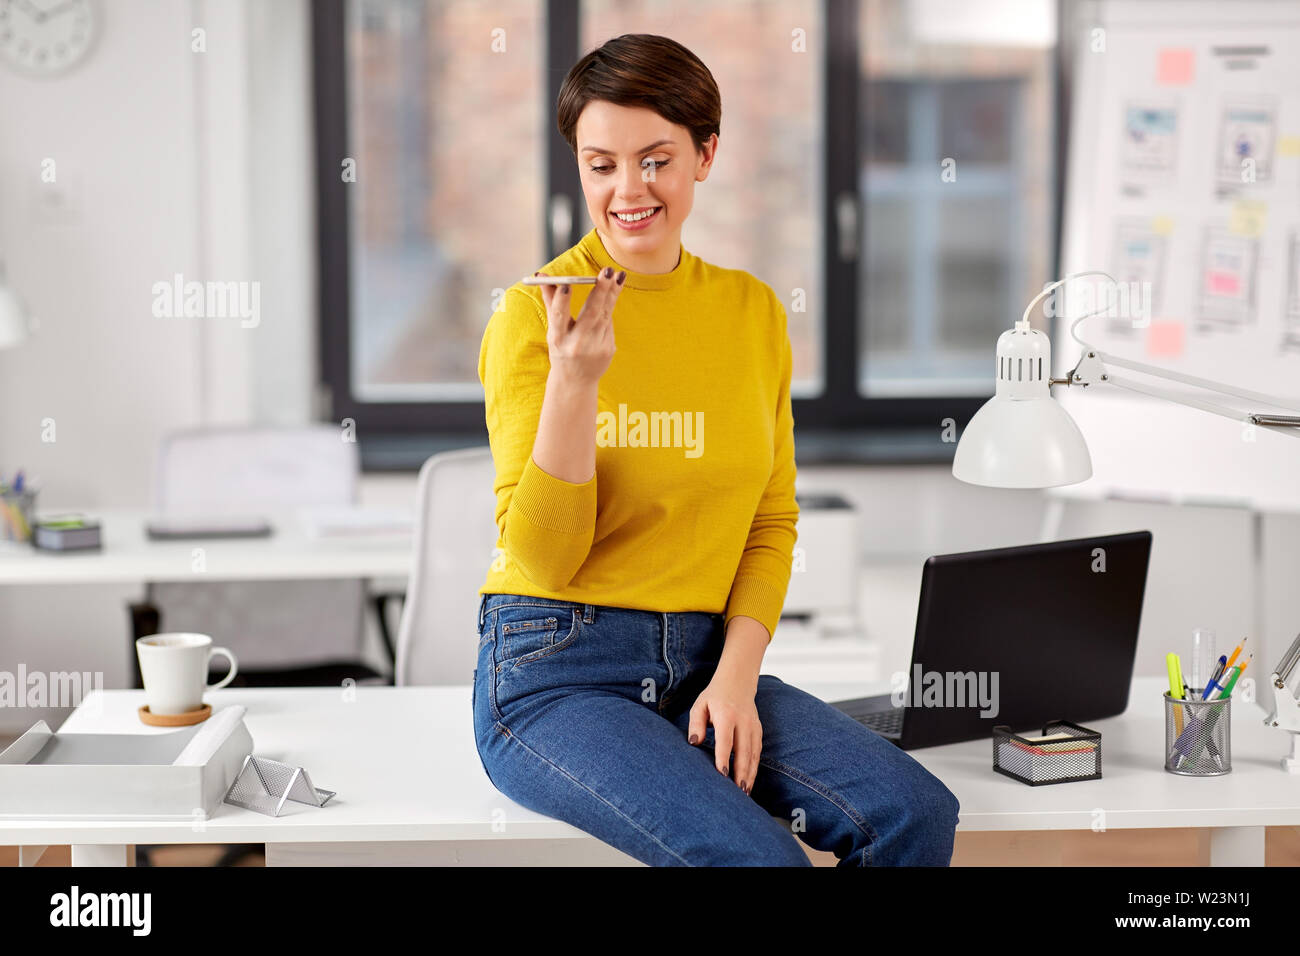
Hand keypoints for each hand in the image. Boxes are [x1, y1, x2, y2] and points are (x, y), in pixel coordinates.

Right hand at [537, 266, 624, 386]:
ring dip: (612, 293)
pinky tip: (610, 298)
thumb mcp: (553, 328)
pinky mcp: (608, 350)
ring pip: (605, 315)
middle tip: (608, 271)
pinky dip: (608, 309)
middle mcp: (576, 344)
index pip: (559, 317)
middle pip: (591, 314)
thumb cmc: (561, 348)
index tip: (566, 284)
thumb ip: (551, 300)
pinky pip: (609, 323)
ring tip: (617, 275)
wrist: (575, 381)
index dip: (561, 301)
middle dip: (600, 291)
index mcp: (557, 338)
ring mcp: (595, 349)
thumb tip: (541, 274)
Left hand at [687, 667, 761, 794]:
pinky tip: (749, 780)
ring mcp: (753, 726)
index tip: (722, 774)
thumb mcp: (700, 705)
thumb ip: (696, 723)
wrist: (738, 682)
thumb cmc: (714, 696)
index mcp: (726, 715)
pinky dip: (754, 767)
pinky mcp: (758, 730)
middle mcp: (743, 721)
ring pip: (753, 753)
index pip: (726, 740)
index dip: (724, 758)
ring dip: (750, 773)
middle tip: (737, 792)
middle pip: (743, 750)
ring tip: (745, 792)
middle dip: (741, 772)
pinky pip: (758, 751)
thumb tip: (694, 742)